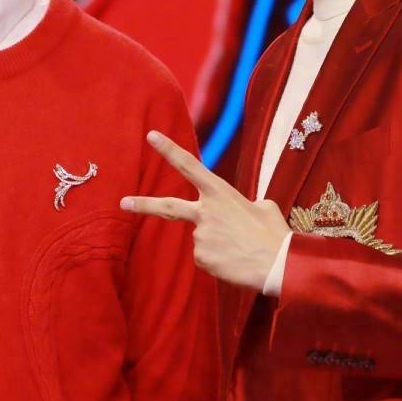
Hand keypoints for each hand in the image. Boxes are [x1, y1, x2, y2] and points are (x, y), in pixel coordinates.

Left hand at [120, 130, 289, 291]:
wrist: (277, 264)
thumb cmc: (274, 234)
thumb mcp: (264, 207)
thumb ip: (245, 204)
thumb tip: (241, 211)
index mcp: (221, 193)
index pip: (190, 165)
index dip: (169, 149)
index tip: (151, 136)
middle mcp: (205, 212)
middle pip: (168, 207)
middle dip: (143, 204)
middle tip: (124, 202)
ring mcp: (200, 235)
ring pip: (201, 238)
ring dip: (217, 244)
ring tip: (240, 249)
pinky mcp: (200, 258)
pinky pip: (206, 258)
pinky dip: (218, 261)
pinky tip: (235, 261)